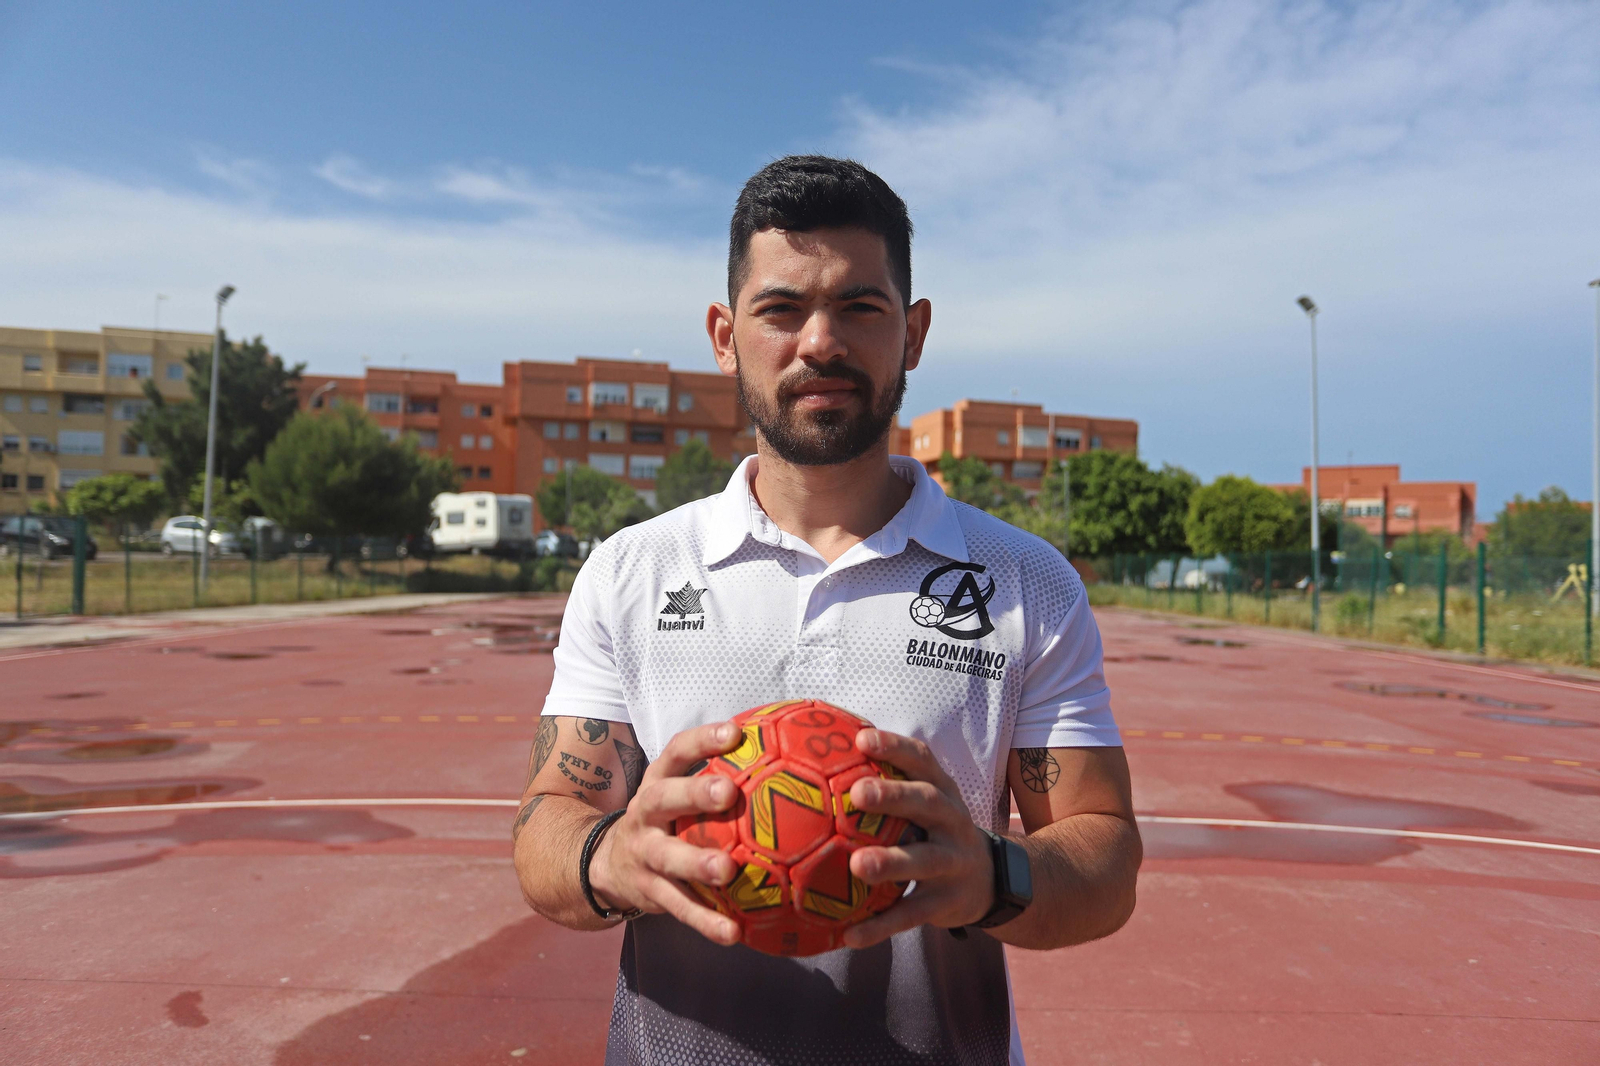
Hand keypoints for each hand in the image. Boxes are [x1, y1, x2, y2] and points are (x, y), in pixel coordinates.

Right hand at [587, 720, 743, 944]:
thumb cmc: (666, 818)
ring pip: (667, 858)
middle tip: (728, 792)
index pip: (677, 752)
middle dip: (694, 793)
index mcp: (657, 782)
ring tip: (728, 871)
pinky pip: (679, 907)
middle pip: (664, 799)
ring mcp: (644, 855)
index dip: (703, 740)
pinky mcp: (650, 893)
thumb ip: (721, 773)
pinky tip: (734, 932)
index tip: (734, 732)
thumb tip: (786, 751)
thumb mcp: (677, 789)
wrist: (608, 865)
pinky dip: (706, 921)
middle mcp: (645, 814)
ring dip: (697, 863)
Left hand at [842, 728, 993, 948]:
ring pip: (924, 860)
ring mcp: (954, 862)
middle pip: (927, 803)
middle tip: (857, 793)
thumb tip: (816, 762)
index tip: (861, 739)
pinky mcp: (947, 902)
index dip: (894, 748)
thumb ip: (886, 785)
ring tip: (857, 866)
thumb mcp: (925, 804)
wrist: (992, 881)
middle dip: (894, 796)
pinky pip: (913, 914)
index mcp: (941, 791)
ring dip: (891, 862)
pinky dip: (882, 926)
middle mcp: (952, 821)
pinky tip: (849, 935)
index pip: (921, 761)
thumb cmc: (935, 832)